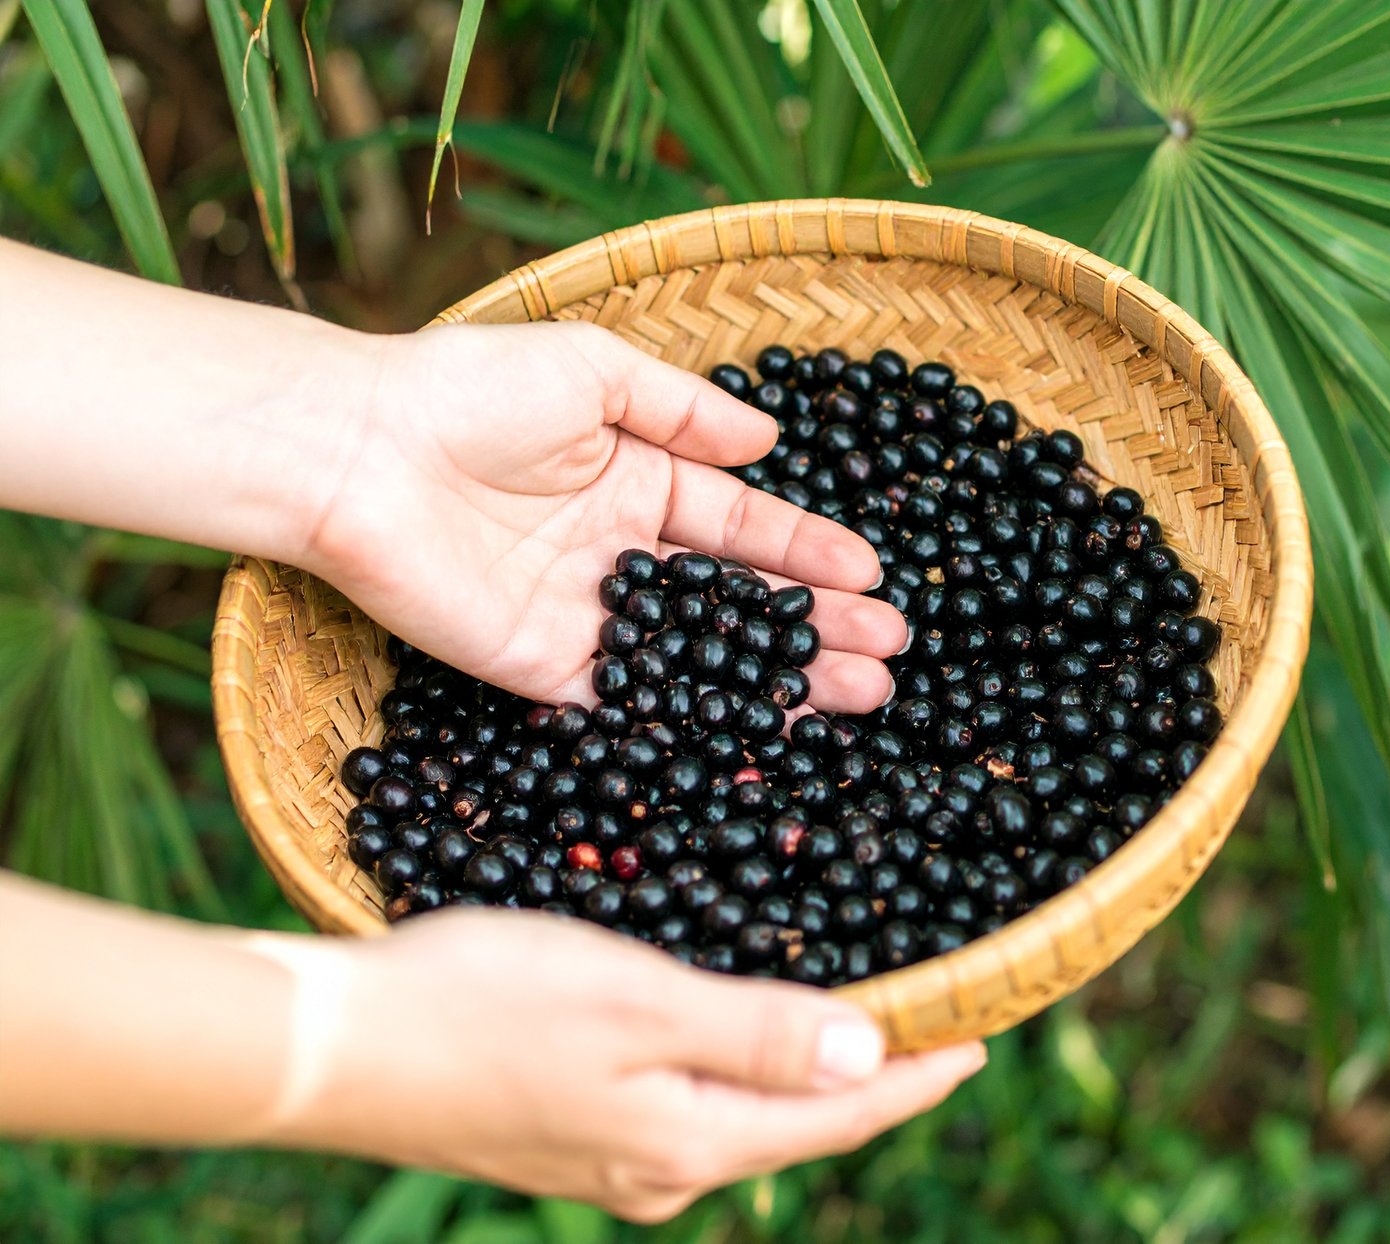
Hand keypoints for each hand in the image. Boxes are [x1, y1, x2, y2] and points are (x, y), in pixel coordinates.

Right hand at [272, 910, 985, 1222]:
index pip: (838, 1113)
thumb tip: (868, 1059)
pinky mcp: (567, 1138)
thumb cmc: (483, 1005)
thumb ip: (755, 1033)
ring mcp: (609, 1161)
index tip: (983, 1040)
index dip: (918, 1075)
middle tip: (935, 1031)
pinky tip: (737, 1050)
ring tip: (856, 1034)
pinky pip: (688, 1113)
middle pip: (797, 1126)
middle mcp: (658, 1171)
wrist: (335, 1050)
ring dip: (805, 1080)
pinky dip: (737, 1076)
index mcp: (686, 1140)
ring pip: (742, 1122)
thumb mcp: (636, 1002)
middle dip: (873, 1082)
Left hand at [307, 321, 908, 708]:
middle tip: (890, 650)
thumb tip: (767, 440)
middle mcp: (619, 554)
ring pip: (702, 658)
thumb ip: (682, 411)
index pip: (740, 526)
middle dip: (815, 623)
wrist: (355, 453)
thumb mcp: (591, 372)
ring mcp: (586, 616)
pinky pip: (635, 699)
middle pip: (735, 601)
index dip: (807, 550)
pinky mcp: (544, 668)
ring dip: (780, 677)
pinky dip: (697, 716)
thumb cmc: (465, 392)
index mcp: (634, 481)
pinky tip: (765, 728)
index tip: (872, 573)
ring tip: (862, 691)